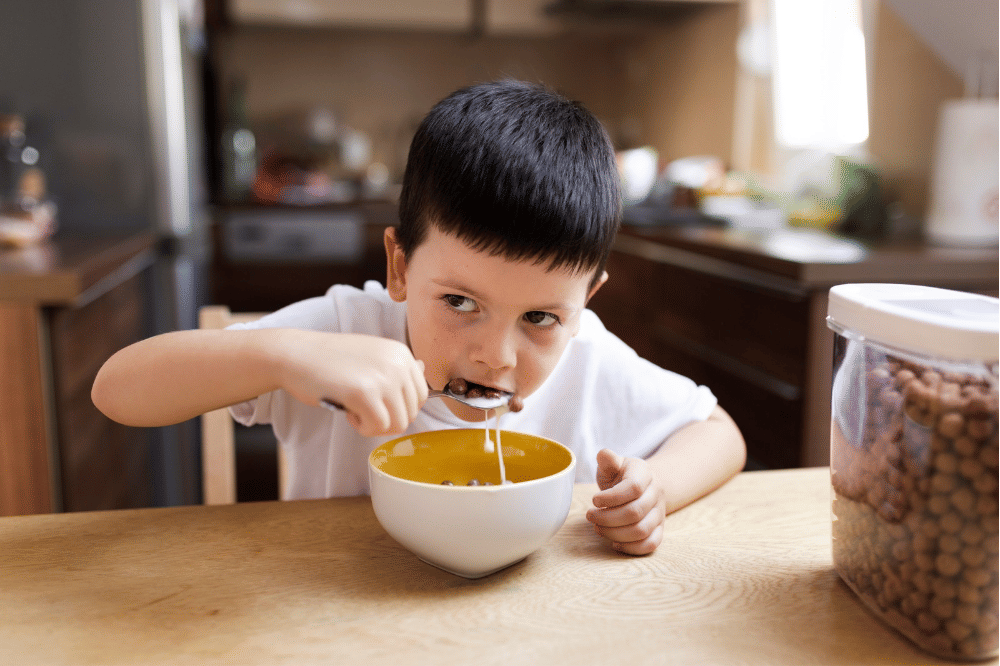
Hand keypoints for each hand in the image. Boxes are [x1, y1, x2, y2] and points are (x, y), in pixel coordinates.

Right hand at [275, 330, 427, 436]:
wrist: (295, 354)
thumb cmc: (330, 359)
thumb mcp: (371, 355)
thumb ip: (396, 367)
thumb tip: (424, 369)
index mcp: (401, 353)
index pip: (422, 396)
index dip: (399, 407)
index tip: (376, 401)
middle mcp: (397, 362)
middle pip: (412, 413)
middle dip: (387, 418)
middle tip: (362, 407)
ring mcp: (383, 377)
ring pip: (398, 424)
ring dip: (375, 425)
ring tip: (355, 409)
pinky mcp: (364, 393)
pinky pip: (378, 427)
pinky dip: (363, 428)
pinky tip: (348, 412)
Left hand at [586, 449, 666, 554]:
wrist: (644, 485)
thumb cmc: (623, 474)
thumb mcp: (614, 463)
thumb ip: (608, 459)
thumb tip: (604, 455)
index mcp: (644, 474)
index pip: (633, 488)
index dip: (611, 497)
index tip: (593, 500)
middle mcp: (656, 494)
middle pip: (635, 513)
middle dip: (607, 518)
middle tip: (590, 516)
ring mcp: (659, 513)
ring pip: (641, 531)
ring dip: (615, 533)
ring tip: (598, 528)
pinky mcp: (659, 529)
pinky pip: (650, 544)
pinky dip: (631, 548)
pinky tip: (614, 543)